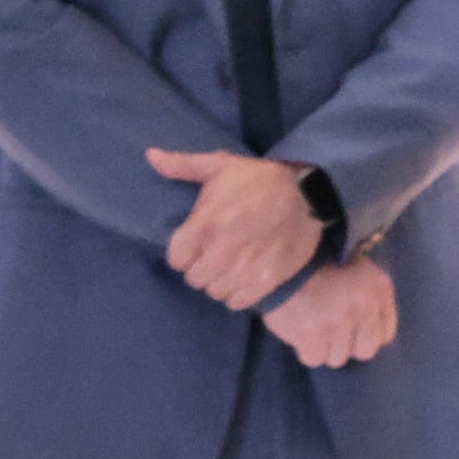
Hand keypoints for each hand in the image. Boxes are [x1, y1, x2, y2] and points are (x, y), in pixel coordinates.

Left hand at [150, 149, 325, 308]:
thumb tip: (150, 156)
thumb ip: (183, 165)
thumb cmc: (258, 180)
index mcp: (204, 225)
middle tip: (217, 254)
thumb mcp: (221, 165)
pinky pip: (238, 302)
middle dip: (202, 267)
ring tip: (232, 266)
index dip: (185, 252)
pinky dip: (239, 293)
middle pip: (194, 279)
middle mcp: (221, 251)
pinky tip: (246, 277)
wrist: (308, 192)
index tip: (198, 244)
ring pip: (215, 291)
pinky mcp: (267, 281)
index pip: (176, 260)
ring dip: (221, 281)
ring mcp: (244, 269)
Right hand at [262, 259, 397, 367]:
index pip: (386, 334)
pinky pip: (315, 359)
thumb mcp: (359, 272)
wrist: (283, 266)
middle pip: (365, 351)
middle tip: (334, 335)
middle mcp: (365, 307)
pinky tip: (302, 336)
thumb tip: (372, 327)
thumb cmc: (322, 268)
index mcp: (380, 288)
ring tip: (315, 331)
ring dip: (325, 349)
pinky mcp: (313, 336)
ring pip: (338, 358)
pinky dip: (306, 351)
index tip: (355, 333)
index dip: (368, 337)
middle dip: (349, 347)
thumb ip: (372, 297)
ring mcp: (340, 323)